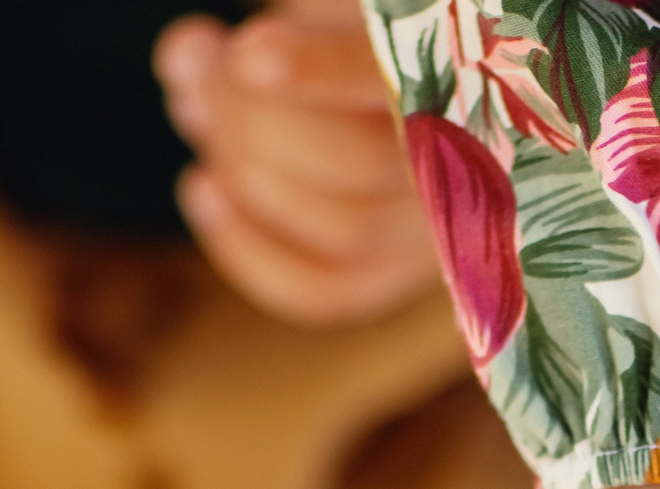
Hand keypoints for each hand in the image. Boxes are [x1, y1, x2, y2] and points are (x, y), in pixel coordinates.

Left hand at [153, 6, 437, 324]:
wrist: (407, 79)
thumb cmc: (361, 33)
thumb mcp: (333, 14)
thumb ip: (281, 29)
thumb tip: (190, 63)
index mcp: (462, 76)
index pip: (403, 83)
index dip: (324, 74)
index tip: (252, 56)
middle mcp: (469, 164)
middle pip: (359, 162)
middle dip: (254, 117)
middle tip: (201, 61)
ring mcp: (438, 232)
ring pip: (345, 229)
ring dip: (245, 172)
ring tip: (195, 104)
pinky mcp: (396, 274)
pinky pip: (323, 290)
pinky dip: (248, 250)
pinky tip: (201, 189)